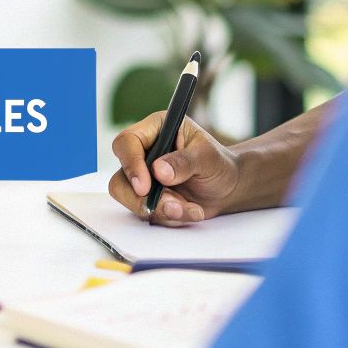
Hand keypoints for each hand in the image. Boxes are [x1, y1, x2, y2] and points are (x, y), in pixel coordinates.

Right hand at [109, 112, 242, 226]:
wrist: (226, 188)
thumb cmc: (217, 164)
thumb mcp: (207, 157)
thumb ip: (184, 162)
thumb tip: (158, 171)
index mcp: (154, 130)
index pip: (126, 143)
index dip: (131, 164)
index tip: (145, 186)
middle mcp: (142, 152)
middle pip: (121, 177)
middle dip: (145, 198)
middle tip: (173, 205)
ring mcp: (142, 177)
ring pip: (129, 198)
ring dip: (160, 210)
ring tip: (190, 209)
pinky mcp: (146, 198)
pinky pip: (145, 212)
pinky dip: (168, 217)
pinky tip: (190, 210)